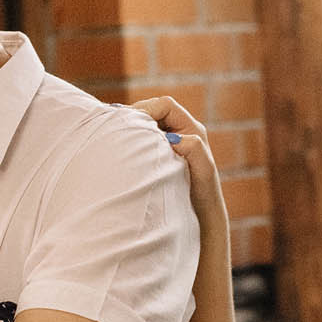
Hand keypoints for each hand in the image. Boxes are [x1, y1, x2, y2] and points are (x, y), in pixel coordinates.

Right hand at [130, 96, 225, 230]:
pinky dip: (133, 139)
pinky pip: (145, 138)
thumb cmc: (204, 194)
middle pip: (154, 110)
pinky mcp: (161, 153)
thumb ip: (194, 149)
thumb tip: (175, 137)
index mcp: (192, 128)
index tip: (130, 122)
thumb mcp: (204, 171)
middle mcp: (182, 131)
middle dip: (136, 115)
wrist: (202, 216)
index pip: (165, 105)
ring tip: (117, 135)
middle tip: (117, 127)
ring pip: (148, 124)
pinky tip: (122, 147)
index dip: (147, 108)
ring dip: (134, 127)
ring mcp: (171, 142)